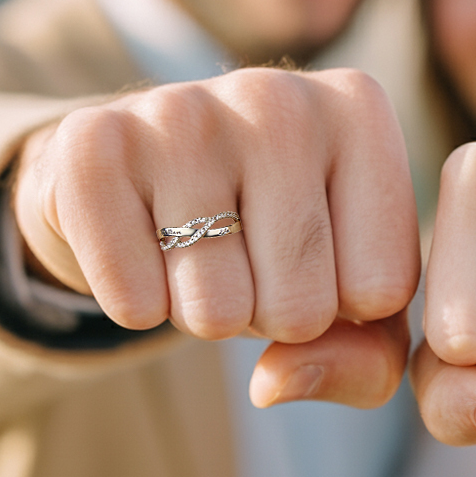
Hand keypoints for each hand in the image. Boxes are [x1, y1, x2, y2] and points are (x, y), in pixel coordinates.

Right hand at [13, 67, 419, 408]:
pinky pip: (131, 300)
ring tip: (199, 245)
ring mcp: (182, 108)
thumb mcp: (351, 289)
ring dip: (204, 313)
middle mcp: (279, 95)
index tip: (319, 257)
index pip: (382, 289)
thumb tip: (276, 382)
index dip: (344, 309)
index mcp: (360, 111)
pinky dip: (136, 302)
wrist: (151, 171)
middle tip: (248, 257)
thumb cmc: (276, 233)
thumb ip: (368, 358)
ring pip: (217, 312)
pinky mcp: (93, 141)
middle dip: (271, 316)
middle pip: (302, 307)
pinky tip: (141, 241)